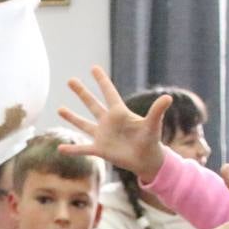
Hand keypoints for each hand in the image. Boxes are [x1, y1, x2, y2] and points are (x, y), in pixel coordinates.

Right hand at [57, 65, 169, 182]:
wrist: (147, 160)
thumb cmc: (151, 140)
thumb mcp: (152, 124)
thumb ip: (156, 111)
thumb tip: (168, 97)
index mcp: (119, 113)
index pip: (109, 92)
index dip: (102, 80)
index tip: (94, 68)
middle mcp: (108, 122)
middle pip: (92, 104)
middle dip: (81, 92)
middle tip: (70, 80)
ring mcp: (102, 135)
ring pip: (83, 124)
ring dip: (72, 117)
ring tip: (59, 109)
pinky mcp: (100, 149)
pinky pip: (83, 149)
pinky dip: (72, 150)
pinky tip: (60, 149)